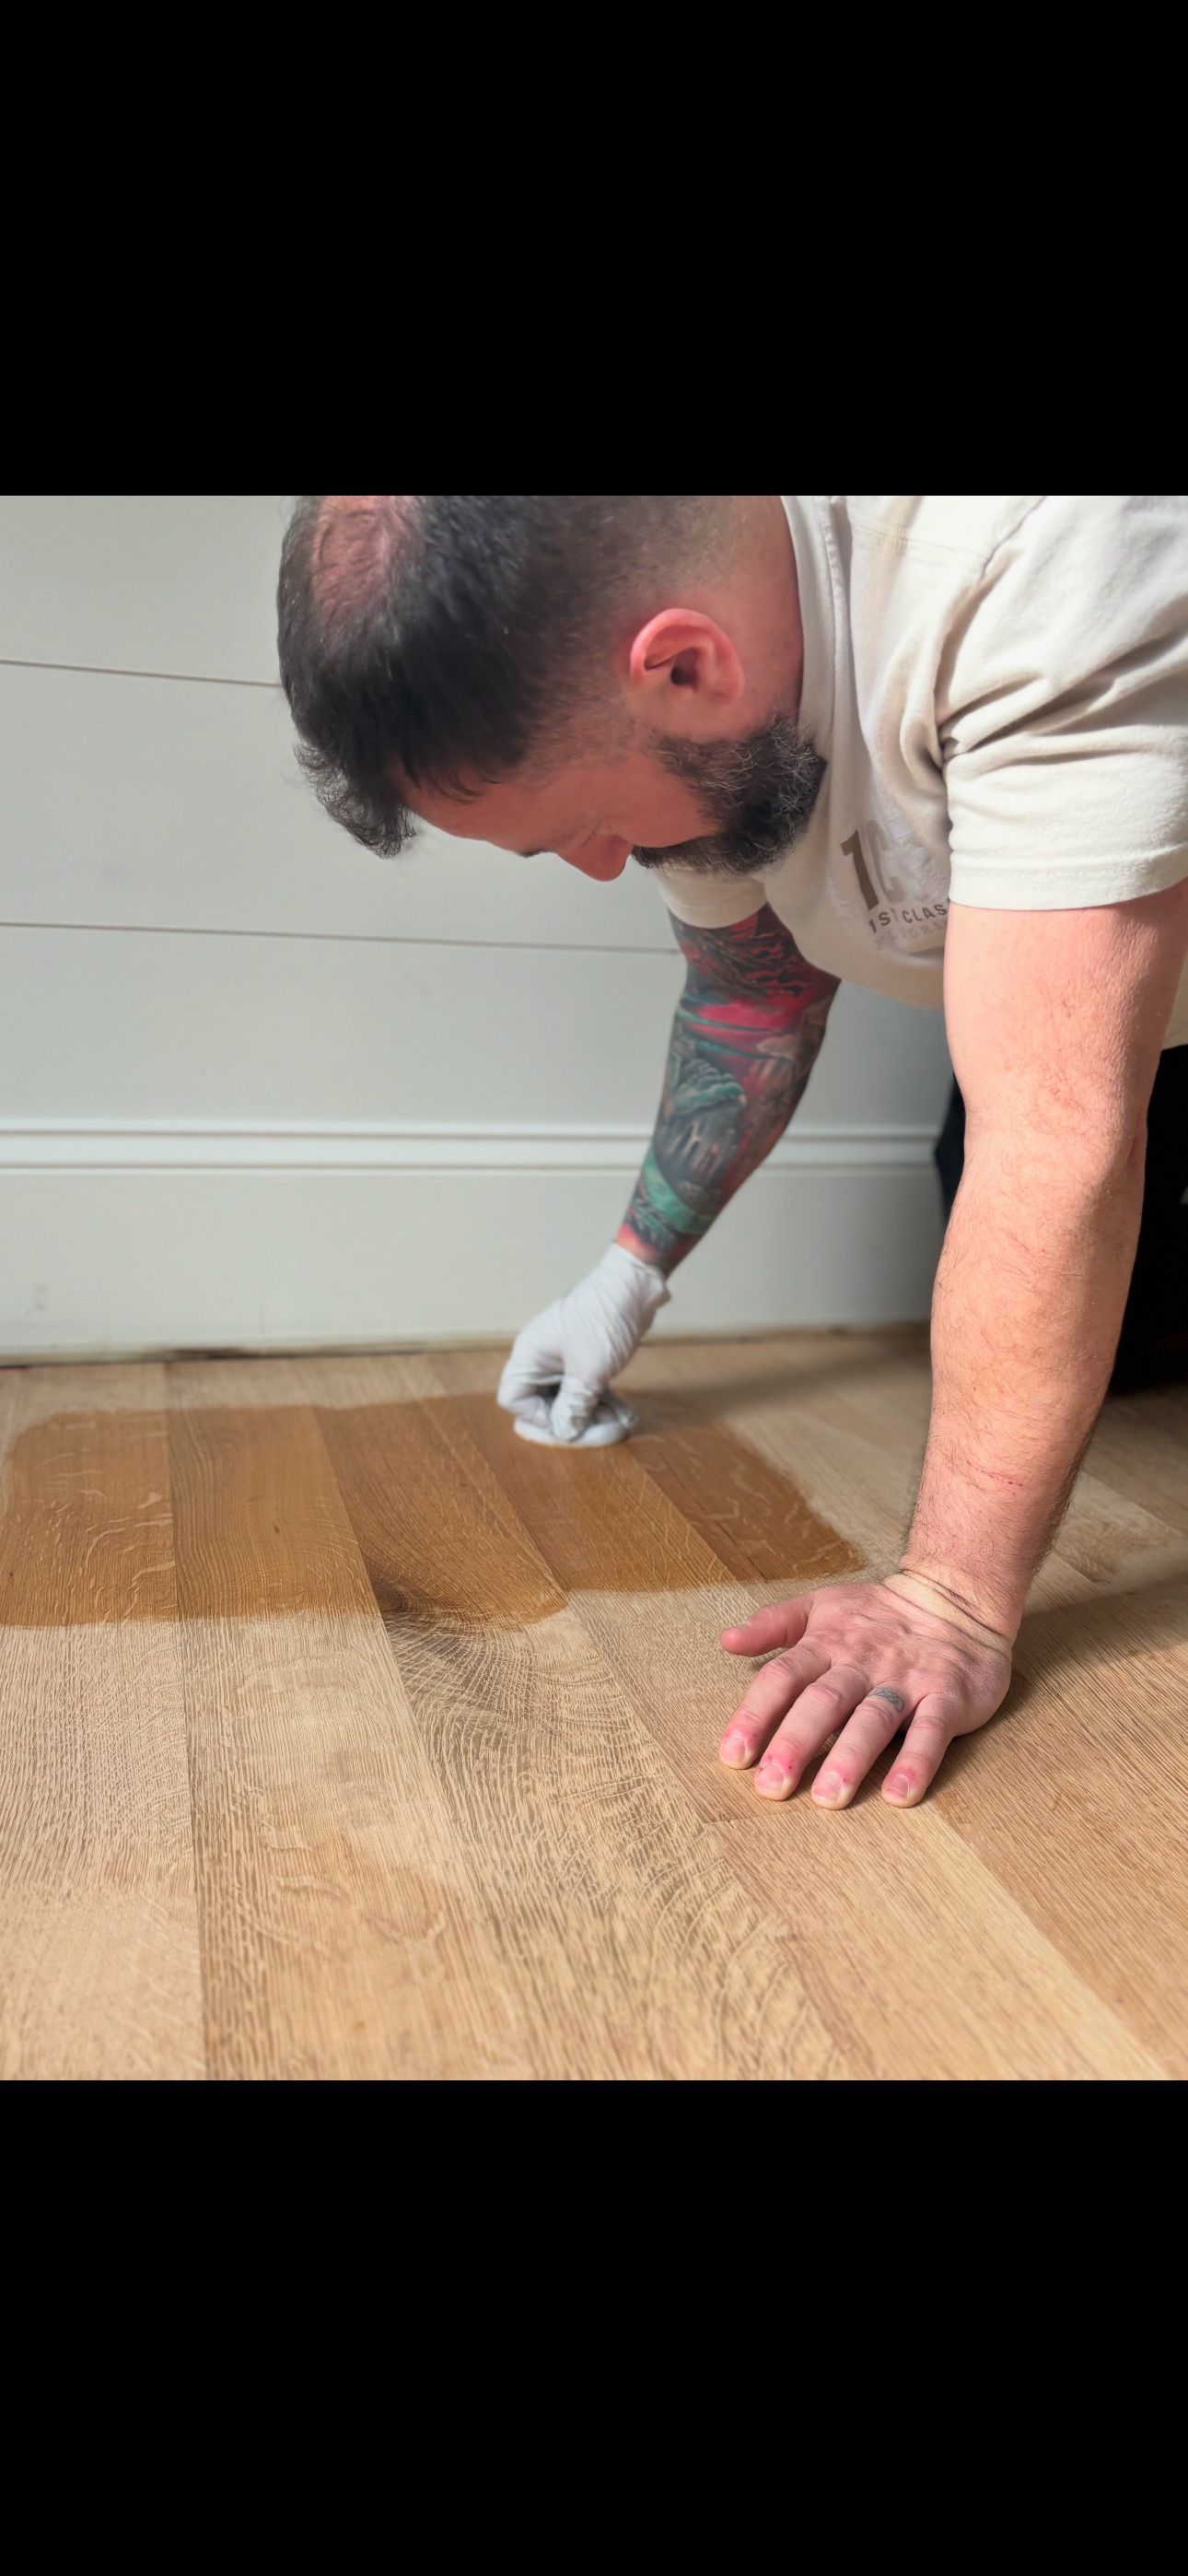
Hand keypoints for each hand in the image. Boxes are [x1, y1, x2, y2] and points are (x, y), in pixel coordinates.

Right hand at [497, 1242, 669, 1444]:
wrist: (636, 1284)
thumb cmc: (605, 1320)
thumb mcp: (590, 1372)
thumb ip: (573, 1406)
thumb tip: (564, 1432)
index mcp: (529, 1356)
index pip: (514, 1400)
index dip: (539, 1419)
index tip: (570, 1424)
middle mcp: (541, 1358)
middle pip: (544, 1405)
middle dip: (575, 1422)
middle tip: (606, 1430)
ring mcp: (564, 1359)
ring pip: (570, 1401)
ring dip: (595, 1416)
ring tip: (623, 1422)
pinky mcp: (586, 1360)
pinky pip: (587, 1391)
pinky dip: (604, 1404)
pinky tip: (626, 1414)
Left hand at [717, 1579, 1012, 1808]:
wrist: (956, 1598)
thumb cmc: (879, 1613)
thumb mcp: (822, 1606)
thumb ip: (774, 1624)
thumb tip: (726, 1640)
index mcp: (827, 1643)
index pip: (783, 1677)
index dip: (756, 1714)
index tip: (733, 1754)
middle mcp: (863, 1662)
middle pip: (824, 1702)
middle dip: (796, 1743)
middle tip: (771, 1786)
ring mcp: (907, 1680)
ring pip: (874, 1718)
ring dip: (851, 1758)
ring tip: (829, 1796)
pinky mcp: (948, 1696)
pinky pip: (932, 1730)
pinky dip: (917, 1761)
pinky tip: (900, 1794)